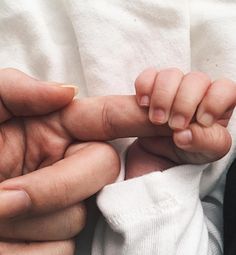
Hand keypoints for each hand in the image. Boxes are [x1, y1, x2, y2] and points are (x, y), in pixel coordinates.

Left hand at [0, 69, 118, 252]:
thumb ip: (19, 89)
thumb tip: (68, 91)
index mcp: (56, 131)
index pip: (108, 119)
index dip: (135, 117)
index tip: (159, 118)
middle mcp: (68, 164)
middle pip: (102, 171)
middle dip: (55, 187)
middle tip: (4, 197)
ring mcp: (64, 204)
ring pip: (78, 217)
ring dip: (29, 223)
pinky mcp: (54, 239)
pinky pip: (61, 249)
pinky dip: (26, 251)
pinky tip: (1, 241)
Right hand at [125, 68, 234, 178]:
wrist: (158, 156)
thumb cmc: (186, 153)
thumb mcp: (205, 154)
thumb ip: (205, 143)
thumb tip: (185, 134)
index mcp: (217, 107)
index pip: (225, 89)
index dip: (215, 100)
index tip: (202, 121)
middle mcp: (197, 94)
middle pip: (196, 79)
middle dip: (184, 103)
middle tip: (175, 125)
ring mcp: (173, 89)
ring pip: (171, 75)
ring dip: (162, 97)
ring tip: (156, 119)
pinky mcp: (152, 89)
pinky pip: (148, 76)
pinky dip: (145, 87)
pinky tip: (144, 104)